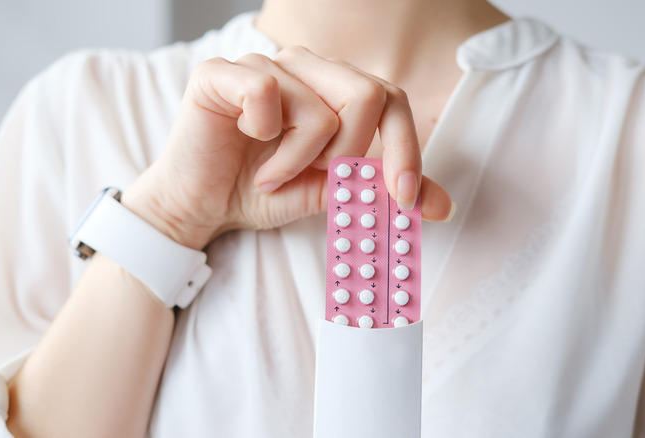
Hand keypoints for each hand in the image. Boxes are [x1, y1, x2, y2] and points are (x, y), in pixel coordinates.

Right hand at [123, 47, 453, 249]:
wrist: (202, 206)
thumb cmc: (265, 191)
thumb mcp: (334, 194)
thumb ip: (381, 191)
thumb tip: (442, 206)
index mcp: (336, 89)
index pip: (393, 101)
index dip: (406, 149)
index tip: (406, 197)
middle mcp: (306, 68)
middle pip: (368, 95)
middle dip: (351, 155)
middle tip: (321, 178)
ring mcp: (265, 64)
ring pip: (321, 108)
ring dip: (300, 160)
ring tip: (274, 174)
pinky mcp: (222, 73)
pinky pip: (267, 92)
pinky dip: (266, 138)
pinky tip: (247, 144)